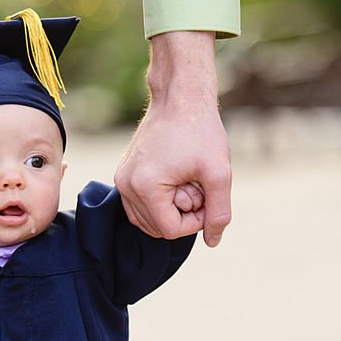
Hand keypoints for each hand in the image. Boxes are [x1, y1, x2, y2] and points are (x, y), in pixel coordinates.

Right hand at [114, 31, 230, 246]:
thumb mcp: (219, 174)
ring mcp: (121, 181)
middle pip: (159, 227)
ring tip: (187, 180)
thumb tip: (213, 242)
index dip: (196, 221)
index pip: (171, 230)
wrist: (180, 98)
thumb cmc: (201, 132)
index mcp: (145, 187)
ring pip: (149, 220)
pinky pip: (141, 207)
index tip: (207, 195)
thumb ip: (219, 212)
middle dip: (184, 213)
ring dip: (173, 208)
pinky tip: (177, 180)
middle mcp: (125, 187)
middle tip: (197, 183)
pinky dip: (161, 202)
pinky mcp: (123, 175)